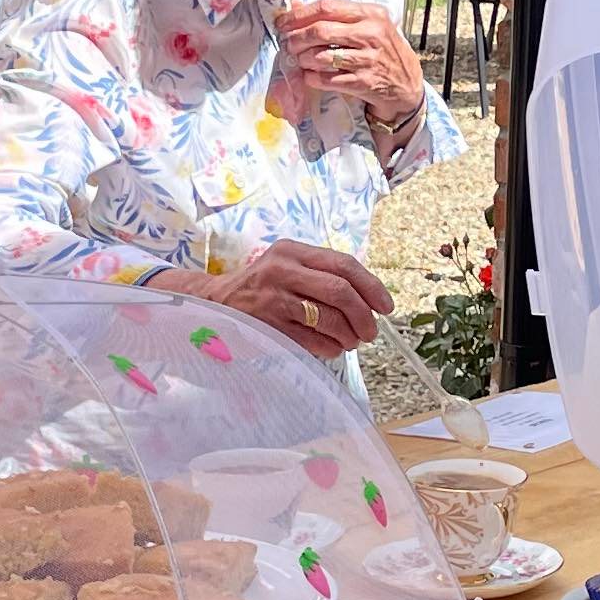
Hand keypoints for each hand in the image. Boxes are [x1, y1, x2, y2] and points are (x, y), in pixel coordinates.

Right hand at [174, 241, 390, 358]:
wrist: (213, 303)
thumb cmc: (262, 287)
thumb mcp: (286, 266)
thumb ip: (321, 274)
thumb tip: (369, 298)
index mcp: (292, 251)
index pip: (343, 264)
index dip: (371, 286)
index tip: (386, 305)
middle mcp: (282, 270)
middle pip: (340, 291)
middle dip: (364, 315)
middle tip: (371, 331)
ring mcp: (273, 299)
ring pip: (329, 319)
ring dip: (349, 335)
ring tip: (352, 341)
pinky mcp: (268, 327)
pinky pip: (313, 340)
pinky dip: (330, 348)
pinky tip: (332, 348)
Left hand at [274, 0, 422, 121]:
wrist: (406, 85)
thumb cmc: (383, 50)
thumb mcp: (368, 26)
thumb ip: (335, 15)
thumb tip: (295, 7)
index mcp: (372, 14)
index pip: (327, 7)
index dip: (299, 15)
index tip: (283, 23)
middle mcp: (371, 34)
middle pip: (321, 31)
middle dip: (297, 38)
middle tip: (288, 44)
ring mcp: (368, 60)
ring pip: (321, 57)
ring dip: (303, 59)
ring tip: (300, 60)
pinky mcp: (363, 83)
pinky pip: (327, 80)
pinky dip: (312, 78)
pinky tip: (309, 76)